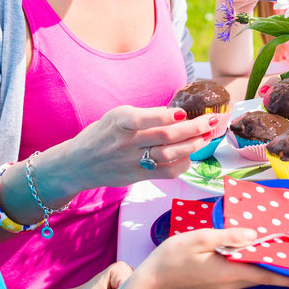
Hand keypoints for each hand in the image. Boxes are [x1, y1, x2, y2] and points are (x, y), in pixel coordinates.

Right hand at [46, 106, 224, 196]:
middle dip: (193, 128)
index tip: (183, 112)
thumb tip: (177, 115)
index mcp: (120, 121)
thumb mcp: (116, 117)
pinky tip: (190, 155)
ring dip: (192, 145)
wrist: (78, 164)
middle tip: (211, 121)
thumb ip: (143, 116)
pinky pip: (166, 172)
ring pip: (169, 154)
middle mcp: (126, 141)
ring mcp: (132, 161)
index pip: (145, 118)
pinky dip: (182, 163)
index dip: (167, 116)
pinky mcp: (137, 176)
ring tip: (206, 136)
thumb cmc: (102, 134)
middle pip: (165, 136)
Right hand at [143, 227, 288, 288]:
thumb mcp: (201, 239)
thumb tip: (253, 235)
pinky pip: (240, 273)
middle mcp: (232, 284)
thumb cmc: (173, 258)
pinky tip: (252, 251)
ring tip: (280, 249)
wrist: (152, 281)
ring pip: (252, 274)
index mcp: (231, 273)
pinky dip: (250, 264)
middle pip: (263, 275)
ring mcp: (225, 286)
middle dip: (281, 266)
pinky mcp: (218, 284)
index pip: (267, 277)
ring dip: (265, 264)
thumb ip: (229, 236)